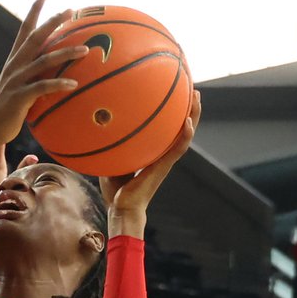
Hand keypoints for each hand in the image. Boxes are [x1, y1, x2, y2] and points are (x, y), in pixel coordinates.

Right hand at [0, 0, 87, 168]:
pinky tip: (73, 84)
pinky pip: (42, 87)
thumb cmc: (8, 111)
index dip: (34, 11)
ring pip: (43, 60)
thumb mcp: (20, 88)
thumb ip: (35, 77)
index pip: (24, 29)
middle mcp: (14, 66)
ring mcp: (16, 80)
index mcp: (14, 61)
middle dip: (52, 22)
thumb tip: (55, 73)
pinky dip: (58, 84)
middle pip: (35, 37)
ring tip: (85, 50)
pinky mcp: (19, 97)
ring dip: (65, 53)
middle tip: (70, 10)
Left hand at [99, 89, 200, 233]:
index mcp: (153, 153)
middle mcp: (163, 154)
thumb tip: (100, 125)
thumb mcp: (112, 161)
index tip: (176, 94)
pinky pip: (178, 149)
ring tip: (196, 97)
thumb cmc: (115, 189)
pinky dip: (185, 136)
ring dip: (194, 116)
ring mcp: (165, 161)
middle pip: (181, 128)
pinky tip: (188, 123)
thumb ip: (112, 145)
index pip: (166, 130)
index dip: (173, 113)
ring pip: (186, 135)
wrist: (122, 208)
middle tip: (192, 89)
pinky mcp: (164, 167)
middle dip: (188, 108)